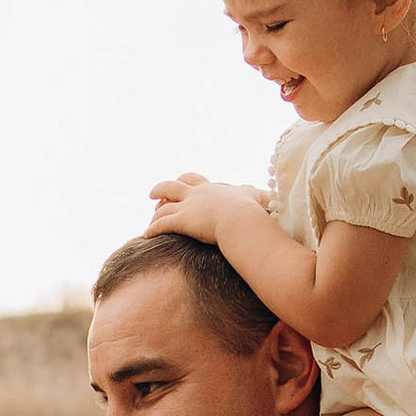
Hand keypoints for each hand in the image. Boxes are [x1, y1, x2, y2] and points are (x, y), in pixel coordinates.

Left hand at [145, 173, 261, 244]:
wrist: (242, 219)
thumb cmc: (252, 211)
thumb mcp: (256, 198)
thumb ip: (258, 197)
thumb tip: (268, 197)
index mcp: (212, 189)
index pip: (194, 181)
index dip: (185, 183)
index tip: (181, 186)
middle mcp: (197, 194)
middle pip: (172, 186)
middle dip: (162, 190)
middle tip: (154, 195)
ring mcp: (188, 207)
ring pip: (163, 206)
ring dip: (155, 212)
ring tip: (151, 218)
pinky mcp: (182, 221)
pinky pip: (161, 225)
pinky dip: (152, 229)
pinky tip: (146, 234)